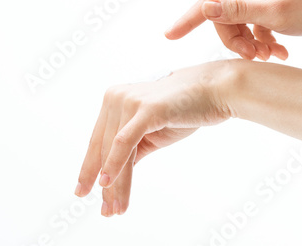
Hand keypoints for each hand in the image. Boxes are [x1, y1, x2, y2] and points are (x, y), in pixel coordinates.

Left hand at [74, 61, 234, 215]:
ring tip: (114, 208)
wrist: (214, 90)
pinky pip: (124, 142)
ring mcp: (129, 101)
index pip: (98, 140)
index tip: (87, 192)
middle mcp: (116, 97)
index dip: (90, 168)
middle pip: (102, 148)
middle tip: (105, 211)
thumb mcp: (152, 132)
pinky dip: (115, 164)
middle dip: (104, 183)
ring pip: (114, 150)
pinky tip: (108, 184)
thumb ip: (132, 149)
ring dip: (114, 183)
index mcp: (115, 100)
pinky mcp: (145, 109)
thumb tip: (114, 175)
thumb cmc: (185, 109)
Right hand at [165, 0, 301, 60]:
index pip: (209, 0)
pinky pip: (253, 22)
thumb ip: (238, 11)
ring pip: (238, 23)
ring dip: (251, 43)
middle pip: (224, 16)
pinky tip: (278, 50)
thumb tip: (204, 8)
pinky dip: (262, 39)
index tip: (168, 36)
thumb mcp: (276, 14)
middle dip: (237, 41)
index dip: (188, 20)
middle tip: (257, 58)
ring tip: (272, 56)